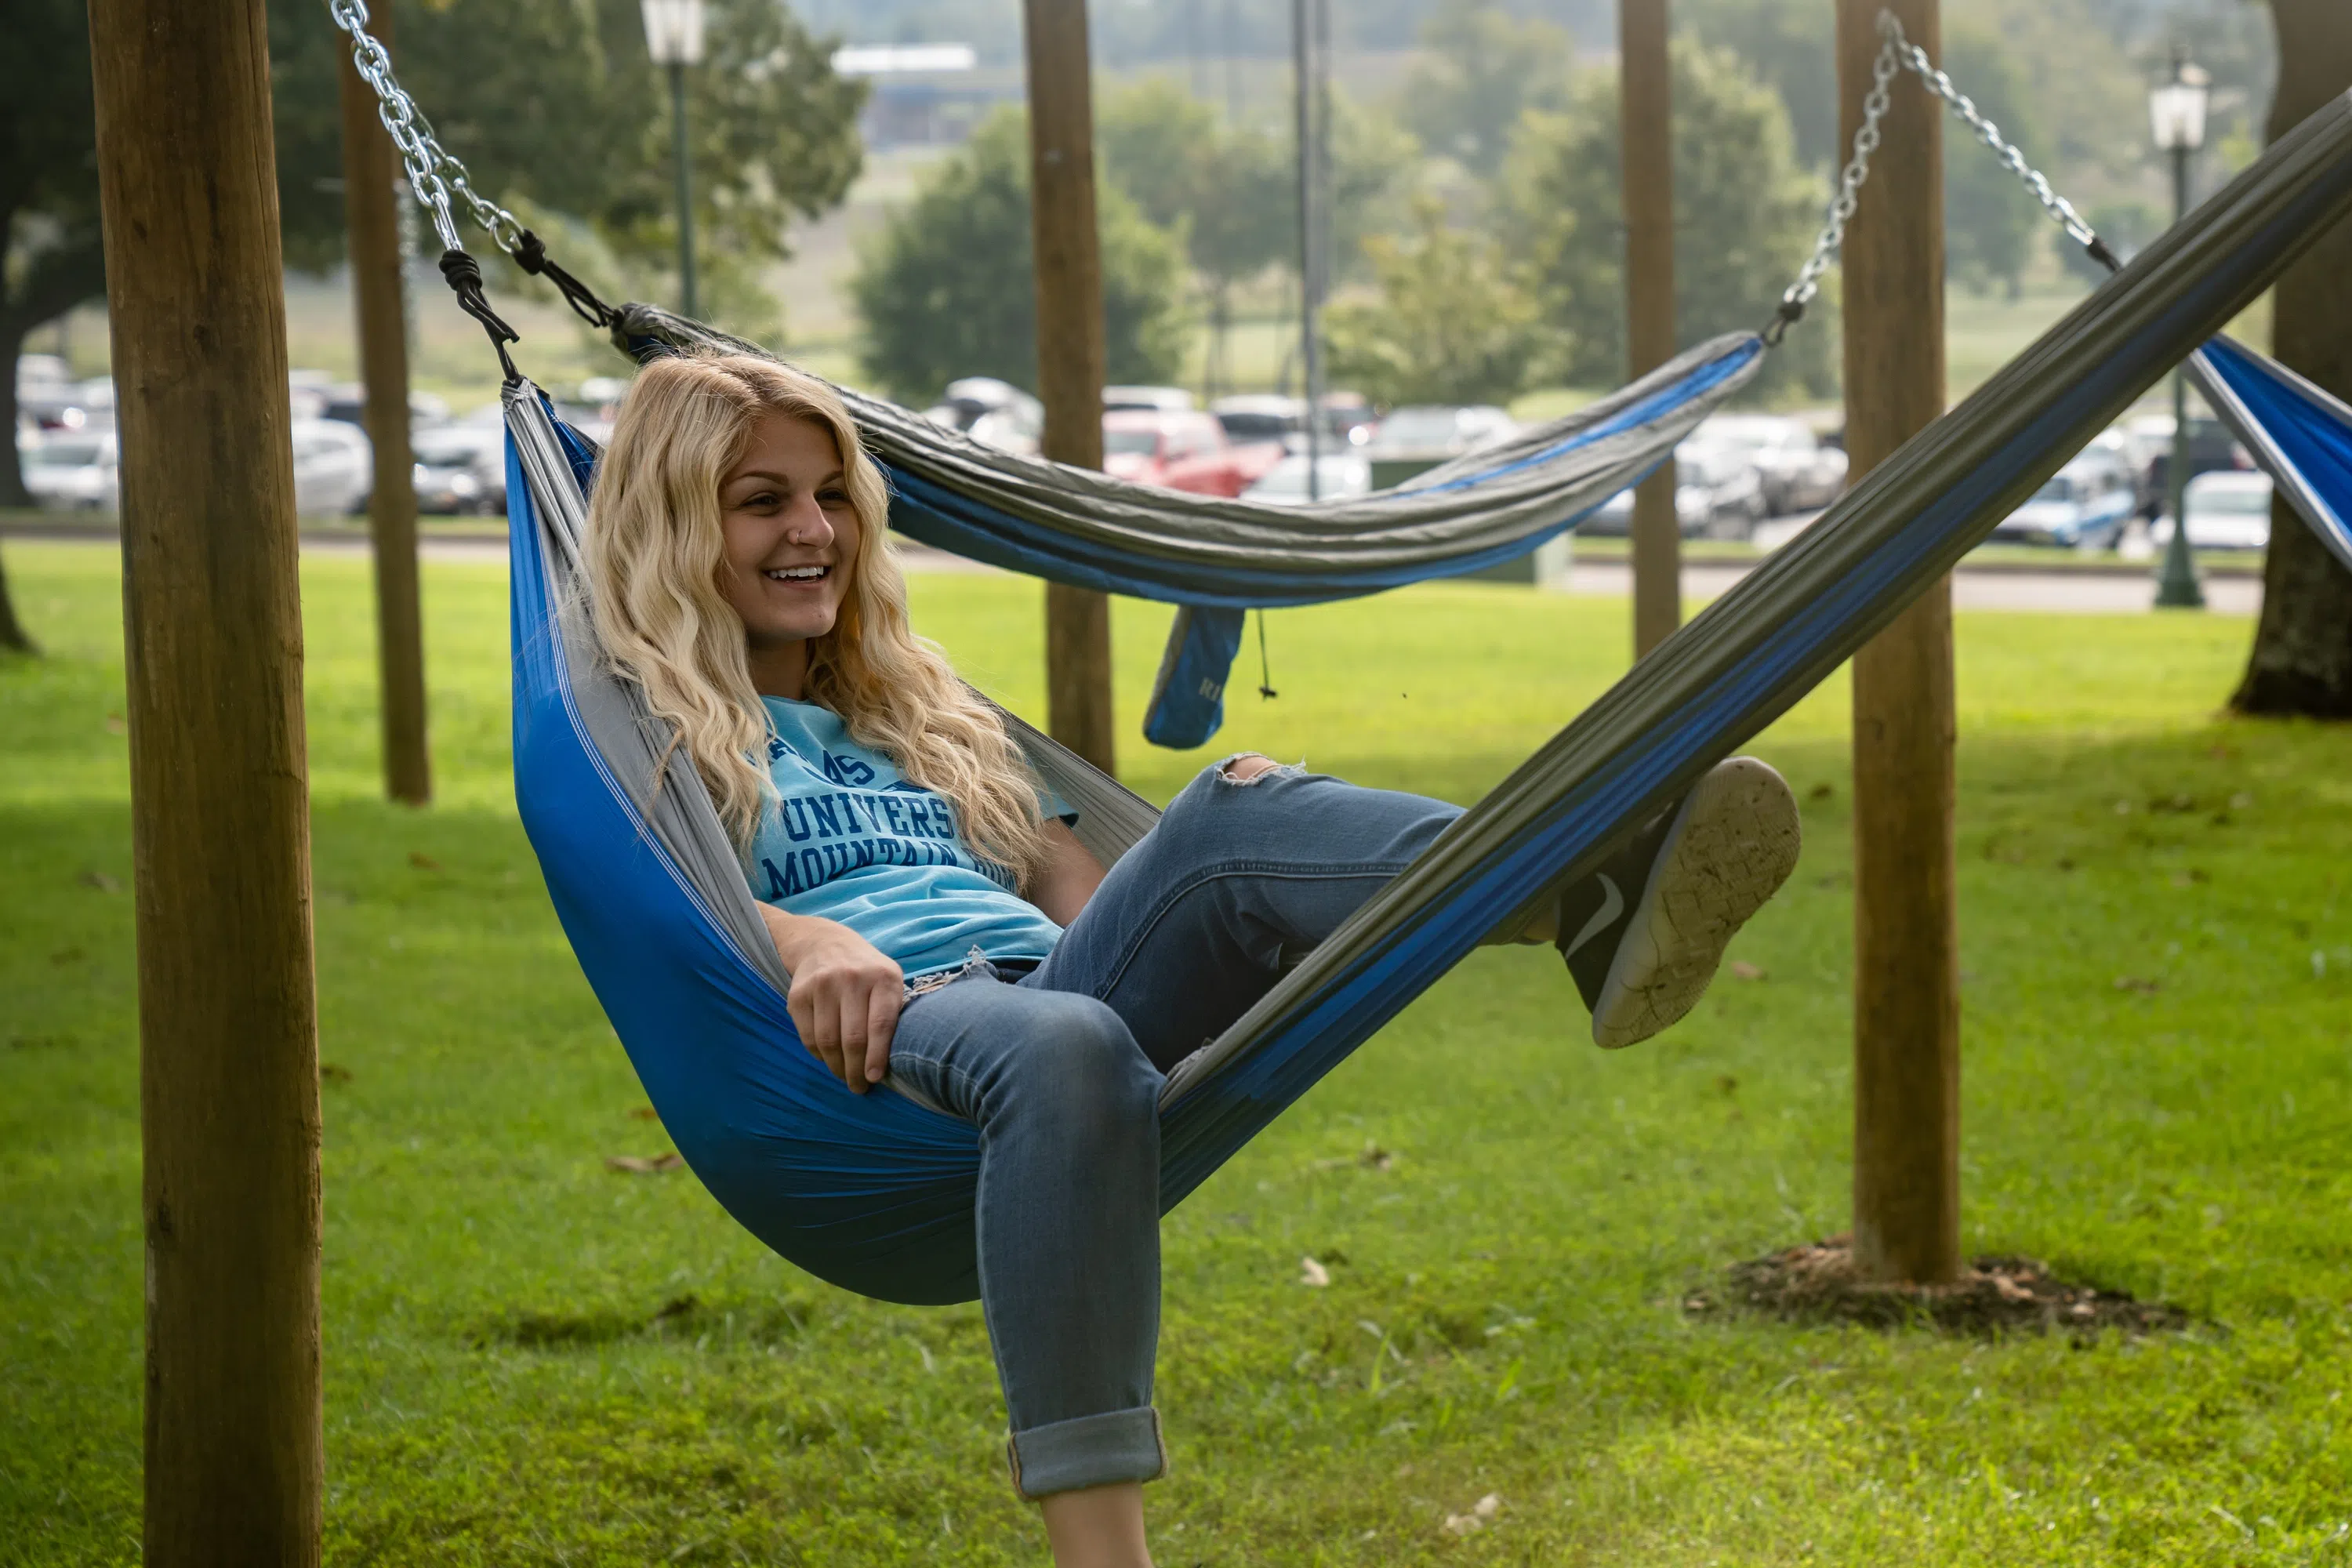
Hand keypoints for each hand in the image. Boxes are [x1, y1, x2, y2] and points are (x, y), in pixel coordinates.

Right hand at [757, 907, 902, 1091]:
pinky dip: (818, 1054)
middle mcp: (852, 978)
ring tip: (844, 1076)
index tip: (875, 1078)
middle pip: (853, 1038)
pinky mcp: (798, 995)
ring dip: (836, 1067)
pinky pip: (808, 1037)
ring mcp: (822, 985)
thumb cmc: (867, 971)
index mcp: (883, 977)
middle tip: (858, 1087)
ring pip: (828, 1041)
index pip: (881, 1024)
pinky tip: (827, 1058)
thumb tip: (895, 1062)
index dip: (878, 1056)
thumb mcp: (889, 980)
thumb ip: (893, 1013)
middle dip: (856, 1070)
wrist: (825, 943)